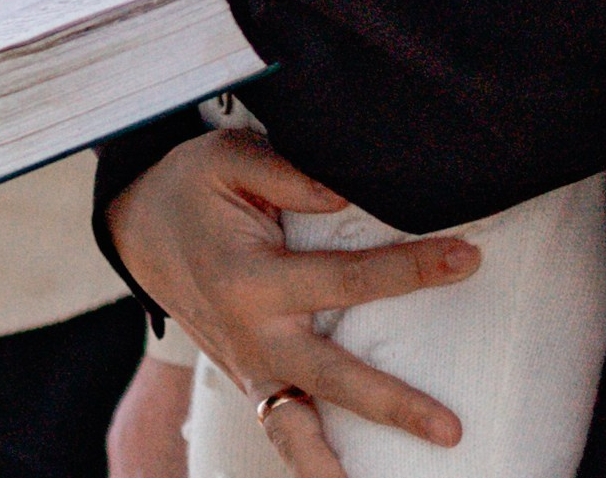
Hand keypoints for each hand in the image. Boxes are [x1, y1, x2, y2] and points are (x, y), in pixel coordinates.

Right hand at [105, 132, 473, 475]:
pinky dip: (310, 462)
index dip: (410, 269)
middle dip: (390, 404)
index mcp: (248, 279)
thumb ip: (285, 173)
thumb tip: (344, 198)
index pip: (344, 279)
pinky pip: (281, 430)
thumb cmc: (191, 188)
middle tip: (449, 429)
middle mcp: (249, 334)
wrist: (139, 227)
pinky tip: (347, 477)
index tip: (466, 258)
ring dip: (331, 468)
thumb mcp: (226, 158)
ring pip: (291, 431)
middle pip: (329, 378)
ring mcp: (247, 367)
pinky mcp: (249, 380)